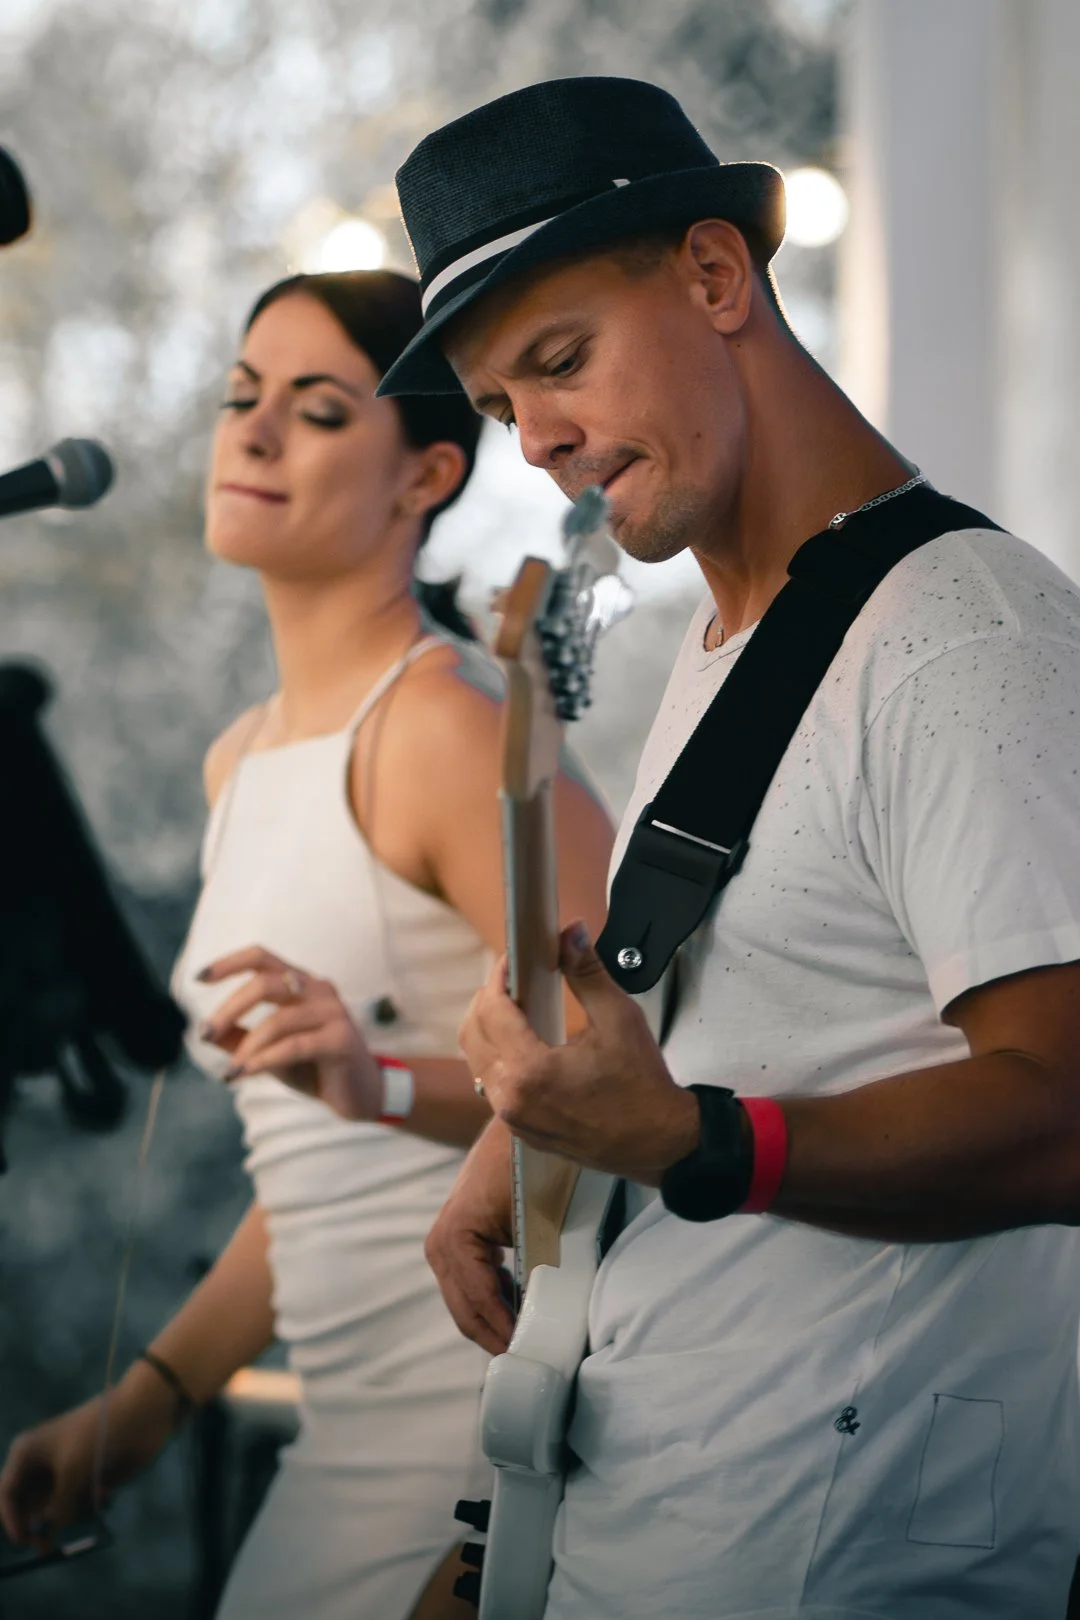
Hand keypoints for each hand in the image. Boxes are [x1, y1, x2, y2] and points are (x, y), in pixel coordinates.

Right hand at [0, 1371, 174, 1549]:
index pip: (7, 1493)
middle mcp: (41, 1464)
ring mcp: (65, 1472)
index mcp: (27, 1453)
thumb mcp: (72, 1474)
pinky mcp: (86, 1478)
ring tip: (93, 1496)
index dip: (12, 1520)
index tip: (24, 1542)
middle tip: (46, 1548)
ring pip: (56, 1511)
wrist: (138, 1416)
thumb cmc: (96, 1437)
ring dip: (73, 1512)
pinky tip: (106, 1491)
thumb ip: (58, 1508)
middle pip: (28, 1507)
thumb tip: (50, 1532)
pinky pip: (79, 1505)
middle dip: (39, 1527)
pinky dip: (89, 1505)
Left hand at [196, 946, 383, 1121]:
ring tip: (229, 1071)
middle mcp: (317, 989)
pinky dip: (264, 1060)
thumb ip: (240, 1040)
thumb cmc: (314, 1067)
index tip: (199, 978)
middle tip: (206, 1034)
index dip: (229, 963)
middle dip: (229, 1009)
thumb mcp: (269, 1052)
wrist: (361, 1095)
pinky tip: (246, 1073)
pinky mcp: (341, 1038)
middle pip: (264, 983)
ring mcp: (333, 1012)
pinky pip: (294, 1046)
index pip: (262, 958)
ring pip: (278, 1019)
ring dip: (246, 1047)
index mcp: (300, 984)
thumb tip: (204, 1032)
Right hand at [424, 1118, 516, 1354]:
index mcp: (453, 1241)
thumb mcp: (534, 1221)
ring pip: (465, 1301)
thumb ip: (533, 1269)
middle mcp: (440, 1245)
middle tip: (527, 1361)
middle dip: (494, 1336)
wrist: (517, 1126)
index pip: (480, 1303)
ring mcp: (444, 1242)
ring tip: (525, 1340)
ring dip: (492, 1321)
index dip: (504, 1332)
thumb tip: (541, 1315)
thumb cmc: (528, 1168)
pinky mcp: (457, 1239)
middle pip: (465, 1311)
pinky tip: (516, 1307)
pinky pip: (469, 1282)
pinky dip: (490, 1300)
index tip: (527, 1356)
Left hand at [461, 921, 699, 1183]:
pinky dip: (499, 1059)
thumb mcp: (619, 1018)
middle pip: (473, 1034)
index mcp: (530, 1071)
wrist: (659, 1142)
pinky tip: (524, 1043)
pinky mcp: (523, 1130)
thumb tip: (571, 934)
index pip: (491, 1010)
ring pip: (478, 1062)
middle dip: (488, 999)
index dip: (498, 977)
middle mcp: (512, 1099)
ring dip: (489, 1029)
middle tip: (512, 980)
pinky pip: (493, 1087)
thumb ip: (587, 972)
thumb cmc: (642, 1088)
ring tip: (517, 1007)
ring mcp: (514, 1119)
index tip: (512, 960)